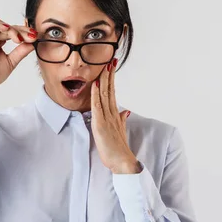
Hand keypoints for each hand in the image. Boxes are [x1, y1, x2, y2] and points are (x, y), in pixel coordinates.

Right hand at [0, 18, 37, 98]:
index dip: (23, 32)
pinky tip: (7, 28)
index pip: (11, 32)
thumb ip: (21, 51)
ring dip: (10, 29)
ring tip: (19, 38)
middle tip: (31, 36)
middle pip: (6, 27)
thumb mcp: (12, 61)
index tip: (34, 35)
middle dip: (20, 31)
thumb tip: (33, 43)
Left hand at [91, 58, 140, 173]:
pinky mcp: (101, 125)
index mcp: (115, 114)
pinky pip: (97, 107)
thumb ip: (122, 120)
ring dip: (104, 80)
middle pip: (110, 90)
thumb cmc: (119, 149)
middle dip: (109, 74)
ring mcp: (107, 118)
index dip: (111, 78)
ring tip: (105, 66)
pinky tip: (95, 85)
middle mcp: (112, 113)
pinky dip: (96, 95)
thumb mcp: (120, 131)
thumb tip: (126, 111)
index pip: (112, 92)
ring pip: (105, 95)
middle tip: (111, 59)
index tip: (112, 66)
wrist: (122, 161)